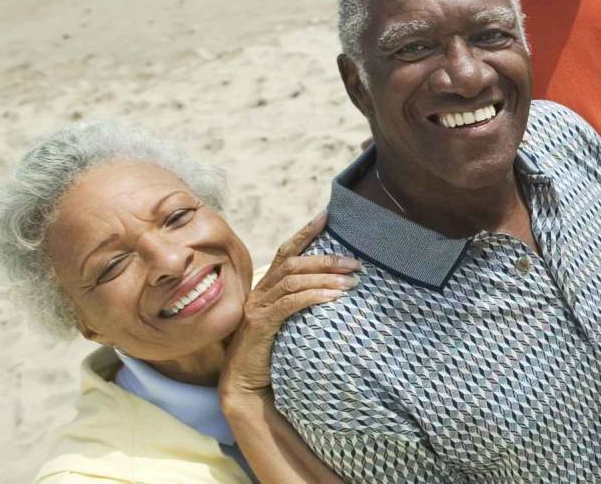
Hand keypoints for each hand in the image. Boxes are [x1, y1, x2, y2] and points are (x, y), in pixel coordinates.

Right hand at [220, 214, 359, 399]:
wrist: (245, 383)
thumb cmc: (273, 352)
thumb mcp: (290, 322)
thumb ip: (304, 303)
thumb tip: (341, 288)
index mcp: (266, 287)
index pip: (286, 251)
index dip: (305, 232)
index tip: (328, 215)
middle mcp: (260, 292)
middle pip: (293, 263)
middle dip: (326, 259)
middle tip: (355, 263)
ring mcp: (257, 308)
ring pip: (292, 280)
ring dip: (325, 278)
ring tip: (352, 282)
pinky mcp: (259, 325)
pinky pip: (289, 304)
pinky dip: (312, 297)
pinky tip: (333, 297)